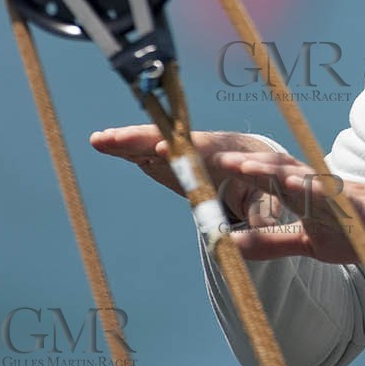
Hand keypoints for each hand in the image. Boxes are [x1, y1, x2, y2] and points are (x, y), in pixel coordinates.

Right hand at [89, 124, 275, 215]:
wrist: (251, 164)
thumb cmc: (261, 180)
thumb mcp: (265, 200)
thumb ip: (262, 213)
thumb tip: (263, 228)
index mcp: (224, 153)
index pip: (201, 150)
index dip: (181, 151)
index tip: (161, 149)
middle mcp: (198, 145)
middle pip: (168, 140)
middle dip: (144, 138)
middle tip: (118, 137)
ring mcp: (178, 148)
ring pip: (150, 140)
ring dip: (126, 139)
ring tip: (99, 139)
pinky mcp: (164, 156)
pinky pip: (141, 149)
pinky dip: (122, 146)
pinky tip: (101, 143)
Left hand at [90, 125, 364, 263]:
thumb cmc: (345, 229)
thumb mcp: (295, 240)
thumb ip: (262, 242)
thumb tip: (226, 245)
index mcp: (264, 179)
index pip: (203, 163)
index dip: (160, 155)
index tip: (113, 148)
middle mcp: (278, 169)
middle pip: (214, 152)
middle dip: (166, 144)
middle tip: (119, 140)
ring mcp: (302, 177)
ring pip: (251, 162)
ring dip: (211, 156)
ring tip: (178, 150)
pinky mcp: (328, 193)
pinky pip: (296, 183)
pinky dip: (272, 176)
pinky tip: (249, 170)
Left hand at [209, 147, 364, 262]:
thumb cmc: (353, 228)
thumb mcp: (305, 242)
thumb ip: (269, 242)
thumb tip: (229, 246)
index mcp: (296, 190)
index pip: (256, 175)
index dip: (225, 169)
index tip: (192, 164)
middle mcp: (309, 183)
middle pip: (268, 167)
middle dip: (235, 162)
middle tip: (206, 156)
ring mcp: (330, 191)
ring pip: (293, 175)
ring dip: (266, 170)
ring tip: (237, 165)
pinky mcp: (352, 203)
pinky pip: (327, 194)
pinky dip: (308, 188)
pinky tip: (289, 183)